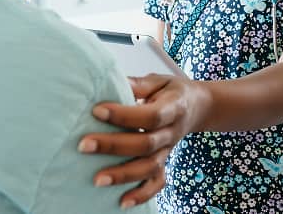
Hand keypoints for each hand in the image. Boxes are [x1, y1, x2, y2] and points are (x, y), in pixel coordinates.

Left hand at [77, 74, 209, 208]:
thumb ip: (137, 84)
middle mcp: (172, 132)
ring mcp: (168, 151)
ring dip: (123, 175)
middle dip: (113, 146)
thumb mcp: (159, 80)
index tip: (97, 110)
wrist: (198, 106)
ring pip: (149, 168)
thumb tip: (109, 79)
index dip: (124, 115)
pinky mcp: (165, 163)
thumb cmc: (172, 91)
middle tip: (84, 145)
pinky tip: (122, 202)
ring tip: (97, 179)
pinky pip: (156, 183)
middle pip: (145, 144)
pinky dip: (141, 195)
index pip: (149, 115)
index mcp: (173, 108)